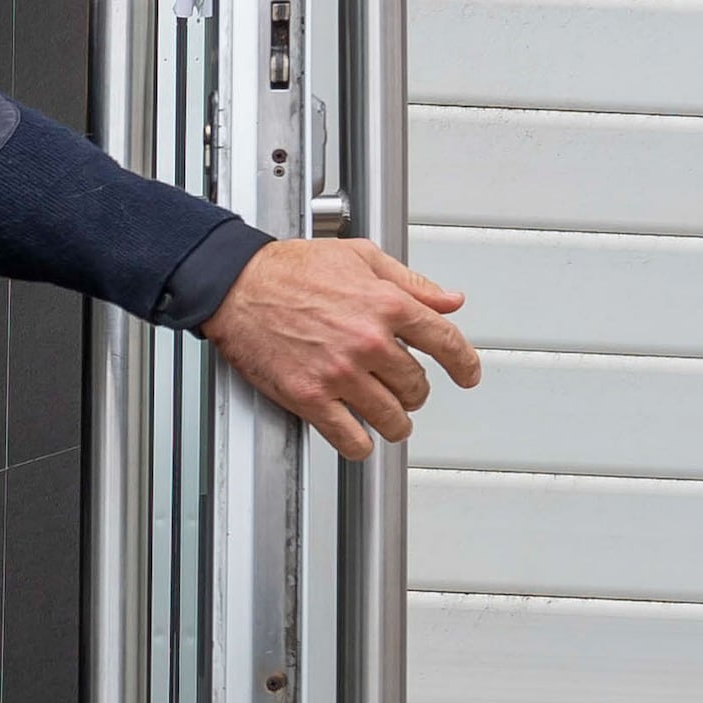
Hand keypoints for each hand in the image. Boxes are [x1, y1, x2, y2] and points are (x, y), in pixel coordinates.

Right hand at [201, 239, 479, 458]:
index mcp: (386, 305)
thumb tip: (448, 301)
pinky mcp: (310, 397)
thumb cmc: (289, 268)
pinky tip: (359, 438)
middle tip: (405, 389)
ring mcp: (340, 373)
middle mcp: (368, 342)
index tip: (467, 375)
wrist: (235, 285)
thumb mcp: (361, 256)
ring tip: (389, 419)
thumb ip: (411, 282)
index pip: (446, 342)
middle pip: (416, 385)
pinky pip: (351, 439)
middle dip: (415, 391)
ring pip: (391, 418)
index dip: (464, 365)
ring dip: (395, 422)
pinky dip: (361, 445)